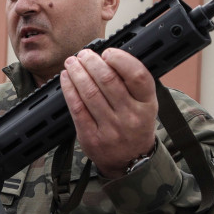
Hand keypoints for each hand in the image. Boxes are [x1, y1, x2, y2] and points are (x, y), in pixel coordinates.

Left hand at [59, 48, 158, 177]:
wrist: (130, 161)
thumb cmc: (135, 126)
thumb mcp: (145, 105)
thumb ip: (131, 84)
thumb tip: (105, 57)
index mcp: (147, 105)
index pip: (137, 76)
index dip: (120, 59)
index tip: (108, 52)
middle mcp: (131, 117)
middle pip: (108, 81)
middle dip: (92, 62)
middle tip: (83, 54)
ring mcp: (111, 129)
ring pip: (89, 92)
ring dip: (77, 73)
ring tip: (72, 63)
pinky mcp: (91, 137)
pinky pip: (77, 108)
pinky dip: (69, 89)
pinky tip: (66, 79)